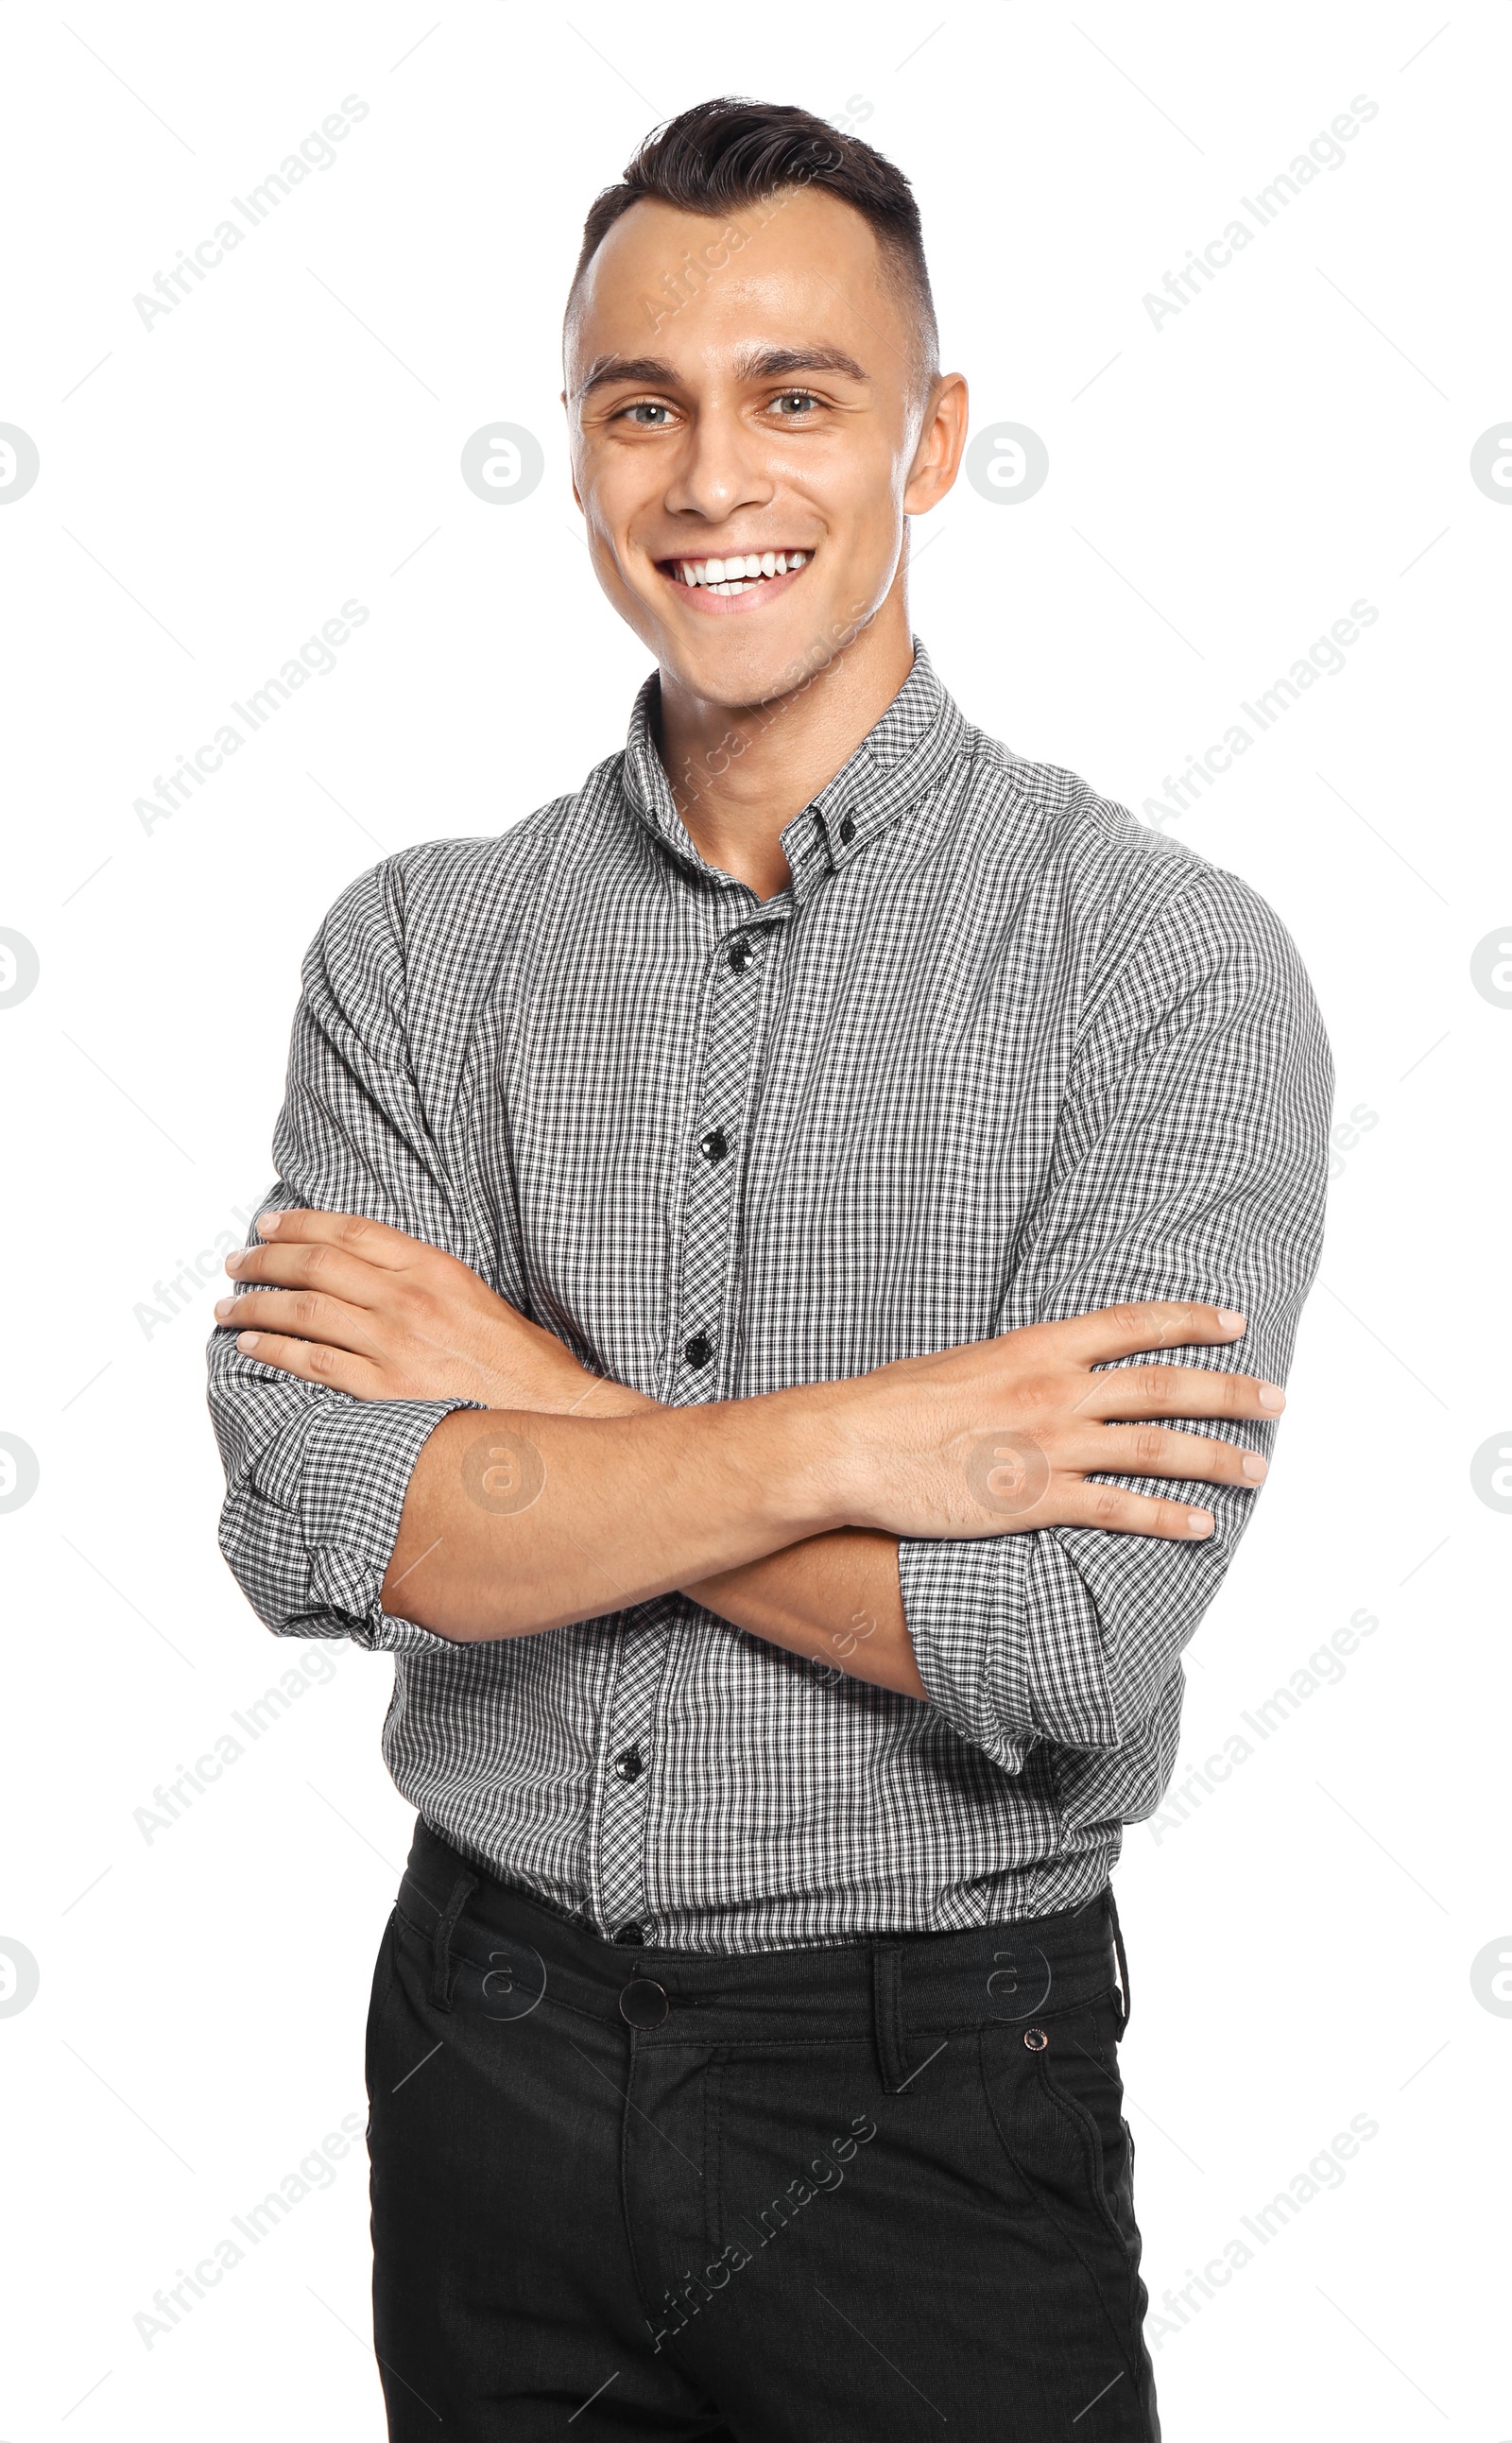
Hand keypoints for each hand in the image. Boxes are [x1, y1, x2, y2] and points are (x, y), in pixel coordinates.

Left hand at [213, 1209, 647, 1416]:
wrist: (554, 1413)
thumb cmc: (525, 1367)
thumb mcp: (481, 1300)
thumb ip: (431, 1284)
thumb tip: (380, 1282)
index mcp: (435, 1268)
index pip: (351, 1231)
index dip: (301, 1223)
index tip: (270, 1224)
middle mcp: (408, 1298)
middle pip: (316, 1264)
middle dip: (266, 1258)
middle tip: (237, 1261)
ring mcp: (394, 1344)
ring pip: (305, 1310)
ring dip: (257, 1302)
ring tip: (230, 1302)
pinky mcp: (385, 1390)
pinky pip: (313, 1362)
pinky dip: (275, 1348)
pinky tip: (251, 1342)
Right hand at [822, 1300, 1281, 1542]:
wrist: (850, 1445)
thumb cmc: (891, 1405)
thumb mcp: (962, 1364)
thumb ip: (1015, 1369)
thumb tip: (1042, 1372)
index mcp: (1037, 1346)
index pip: (1134, 1324)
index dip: (1192, 1321)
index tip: (1234, 1322)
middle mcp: (1056, 1390)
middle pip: (1166, 1386)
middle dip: (1231, 1391)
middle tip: (1277, 1399)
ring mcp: (1051, 1447)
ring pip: (1158, 1448)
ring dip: (1218, 1457)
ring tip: (1258, 1468)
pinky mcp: (1036, 1501)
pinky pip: (1119, 1511)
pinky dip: (1167, 1518)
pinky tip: (1202, 1526)